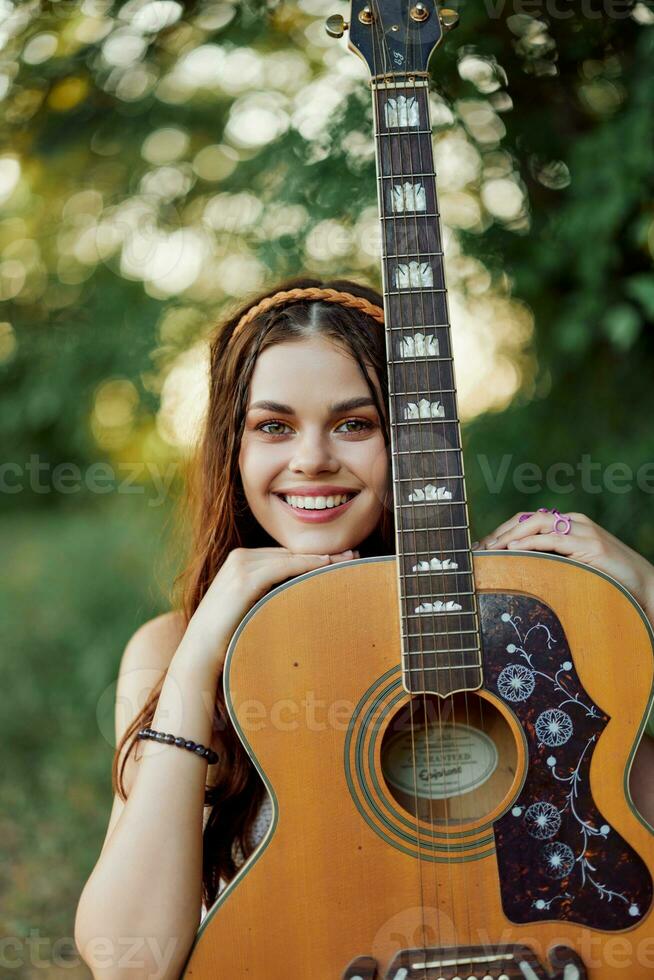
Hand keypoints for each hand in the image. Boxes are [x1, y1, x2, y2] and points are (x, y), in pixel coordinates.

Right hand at [182, 546, 359, 671]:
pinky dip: (307, 564)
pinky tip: (326, 565)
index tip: (341, 557)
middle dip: (322, 553)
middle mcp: (240, 557)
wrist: (201, 649)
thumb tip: (300, 596)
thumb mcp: (251, 606)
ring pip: (290, 557)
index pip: (285, 554)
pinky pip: (283, 567)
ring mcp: (241, 565)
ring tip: (348, 559)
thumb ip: (269, 594)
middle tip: (353, 555)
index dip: (314, 555)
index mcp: (241, 560)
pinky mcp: (244, 578)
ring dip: (321, 557)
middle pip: (291, 552)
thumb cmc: (228, 633)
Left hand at [475, 510, 653, 619]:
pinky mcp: (591, 544)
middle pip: (529, 518)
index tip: (483, 546)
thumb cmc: (608, 579)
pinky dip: (531, 542)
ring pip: (538, 523)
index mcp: (570, 524)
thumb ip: (552, 560)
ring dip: (511, 534)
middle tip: (480, 547)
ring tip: (492, 548)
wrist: (644, 585)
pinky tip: (514, 549)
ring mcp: (584, 531)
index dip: (503, 530)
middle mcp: (575, 522)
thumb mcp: (574, 565)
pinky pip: (554, 539)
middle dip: (501, 531)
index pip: (529, 520)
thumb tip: (518, 567)